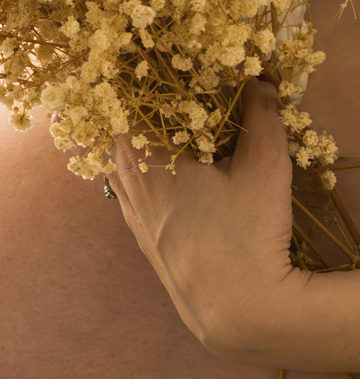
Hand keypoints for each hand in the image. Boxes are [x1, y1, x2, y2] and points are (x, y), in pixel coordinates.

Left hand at [106, 77, 359, 371]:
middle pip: (112, 139)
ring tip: (150, 131)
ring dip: (129, 148)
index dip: (124, 84)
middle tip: (148, 95)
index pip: (118, 110)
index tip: (133, 67)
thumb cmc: (248, 234)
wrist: (239, 311)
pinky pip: (128, 200)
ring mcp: (134, 222)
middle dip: (127, 114)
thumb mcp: (265, 166)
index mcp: (148, 163)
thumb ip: (261, 116)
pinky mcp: (146, 247)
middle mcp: (130, 190)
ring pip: (117, 172)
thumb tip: (260, 78)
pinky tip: (158, 180)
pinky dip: (136, 180)